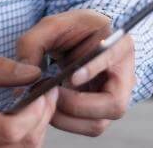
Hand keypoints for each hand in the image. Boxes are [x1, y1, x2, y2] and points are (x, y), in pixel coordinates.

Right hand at [0, 58, 58, 146]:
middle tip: (48, 91)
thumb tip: (31, 71)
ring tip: (39, 102)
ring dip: (40, 125)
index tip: (42, 88)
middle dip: (44, 114)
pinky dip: (31, 135)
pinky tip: (28, 119)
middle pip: (26, 142)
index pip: (9, 129)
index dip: (33, 110)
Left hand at [15, 9, 135, 136]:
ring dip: (67, 118)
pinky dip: (65, 121)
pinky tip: (48, 105)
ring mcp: (115, 98)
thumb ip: (33, 43)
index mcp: (118, 44)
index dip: (94, 70)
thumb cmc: (68, 29)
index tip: (71, 77)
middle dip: (76, 104)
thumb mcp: (50, 26)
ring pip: (99, 122)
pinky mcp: (102, 112)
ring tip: (44, 100)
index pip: (113, 59)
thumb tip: (27, 75)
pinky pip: (87, 126)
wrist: (80, 39)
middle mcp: (125, 76)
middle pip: (113, 104)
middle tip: (49, 93)